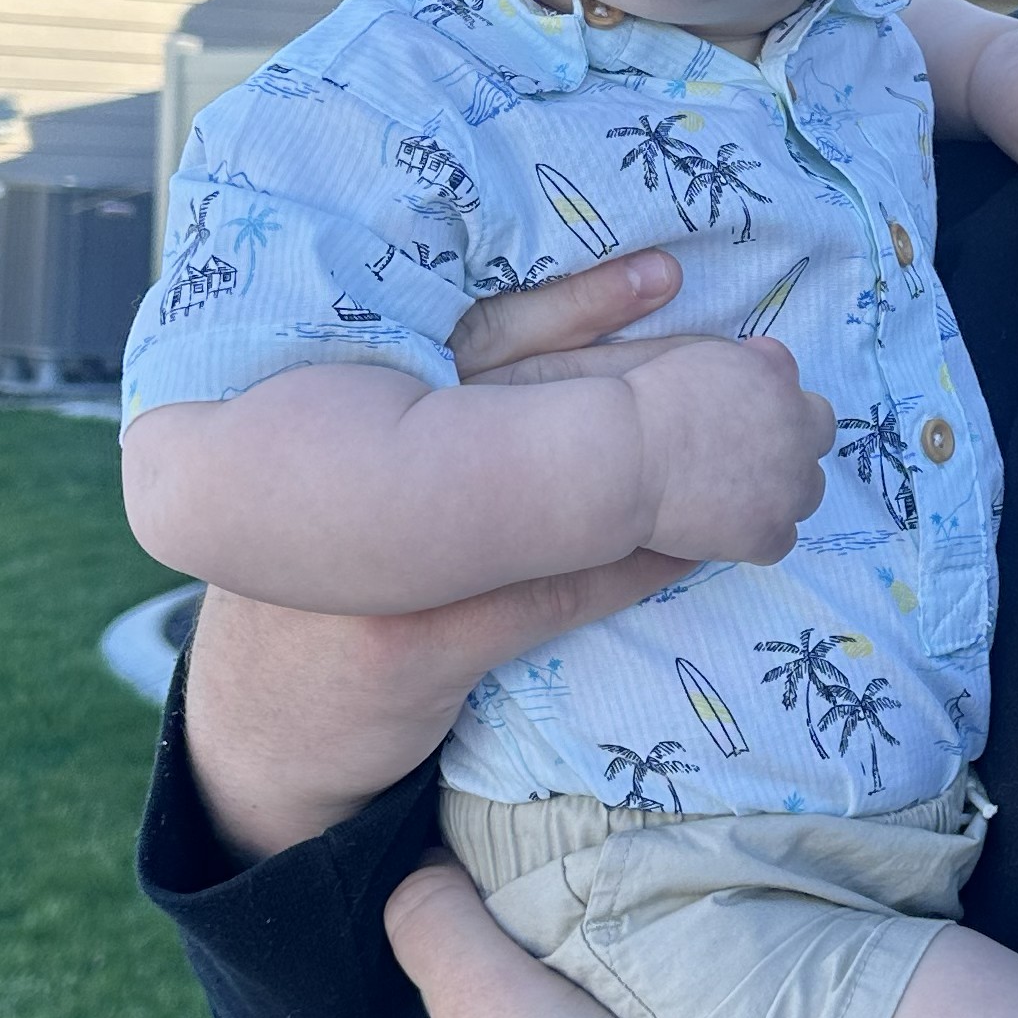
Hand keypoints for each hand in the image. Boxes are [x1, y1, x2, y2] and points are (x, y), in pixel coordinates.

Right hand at [184, 248, 697, 861]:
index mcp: (361, 411)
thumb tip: (608, 380)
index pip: (484, 337)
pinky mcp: (414, 642)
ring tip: (754, 454)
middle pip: (534, 402)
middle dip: (653, 378)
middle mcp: (372, 468)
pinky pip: (547, 593)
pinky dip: (631, 567)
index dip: (583, 307)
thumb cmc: (324, 603)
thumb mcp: (376, 496)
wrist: (259, 741)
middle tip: (757, 368)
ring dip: (668, 473)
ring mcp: (388, 557)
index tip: (670, 276)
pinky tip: (698, 547)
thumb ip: (454, 426)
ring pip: (555, 496)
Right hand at [618, 334, 836, 564]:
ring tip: (734, 494)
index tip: (754, 424)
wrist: (626, 457)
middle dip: (790, 451)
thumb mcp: (712, 358)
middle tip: (745, 459)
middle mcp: (798, 437)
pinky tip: (727, 527)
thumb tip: (773, 361)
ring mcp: (789, 490)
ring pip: (805, 496)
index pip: (812, 408)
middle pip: (816, 448)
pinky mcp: (769, 536)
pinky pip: (780, 540)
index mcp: (784, 390)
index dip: (785, 416)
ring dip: (779, 492)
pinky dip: (758, 535)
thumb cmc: (653, 401)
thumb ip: (758, 363)